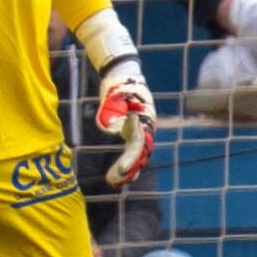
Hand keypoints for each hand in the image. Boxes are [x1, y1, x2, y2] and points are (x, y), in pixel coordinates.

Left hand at [95, 60, 156, 187]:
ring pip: (138, 154)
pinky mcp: (133, 132)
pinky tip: (117, 175)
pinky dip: (127, 163)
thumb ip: (111, 111)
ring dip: (128, 169)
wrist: (123, 74)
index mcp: (143, 118)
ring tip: (113, 182)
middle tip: (112, 181)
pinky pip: (133, 151)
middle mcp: (146, 126)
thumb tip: (110, 128)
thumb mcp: (113, 96)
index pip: (139, 143)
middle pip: (140, 153)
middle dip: (128, 169)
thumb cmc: (118, 84)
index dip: (131, 158)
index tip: (121, 169)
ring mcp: (141, 129)